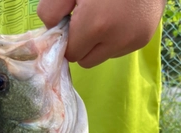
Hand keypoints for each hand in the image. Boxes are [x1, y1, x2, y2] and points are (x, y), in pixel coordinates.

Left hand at [37, 0, 165, 67]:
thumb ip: (52, 9)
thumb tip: (51, 29)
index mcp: (96, 25)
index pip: (71, 54)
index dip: (68, 40)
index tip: (71, 24)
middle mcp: (116, 40)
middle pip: (86, 61)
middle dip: (82, 45)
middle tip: (87, 20)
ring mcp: (133, 41)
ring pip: (103, 57)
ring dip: (99, 43)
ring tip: (106, 16)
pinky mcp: (143, 39)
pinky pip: (119, 50)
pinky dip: (114, 39)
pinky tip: (119, 18)